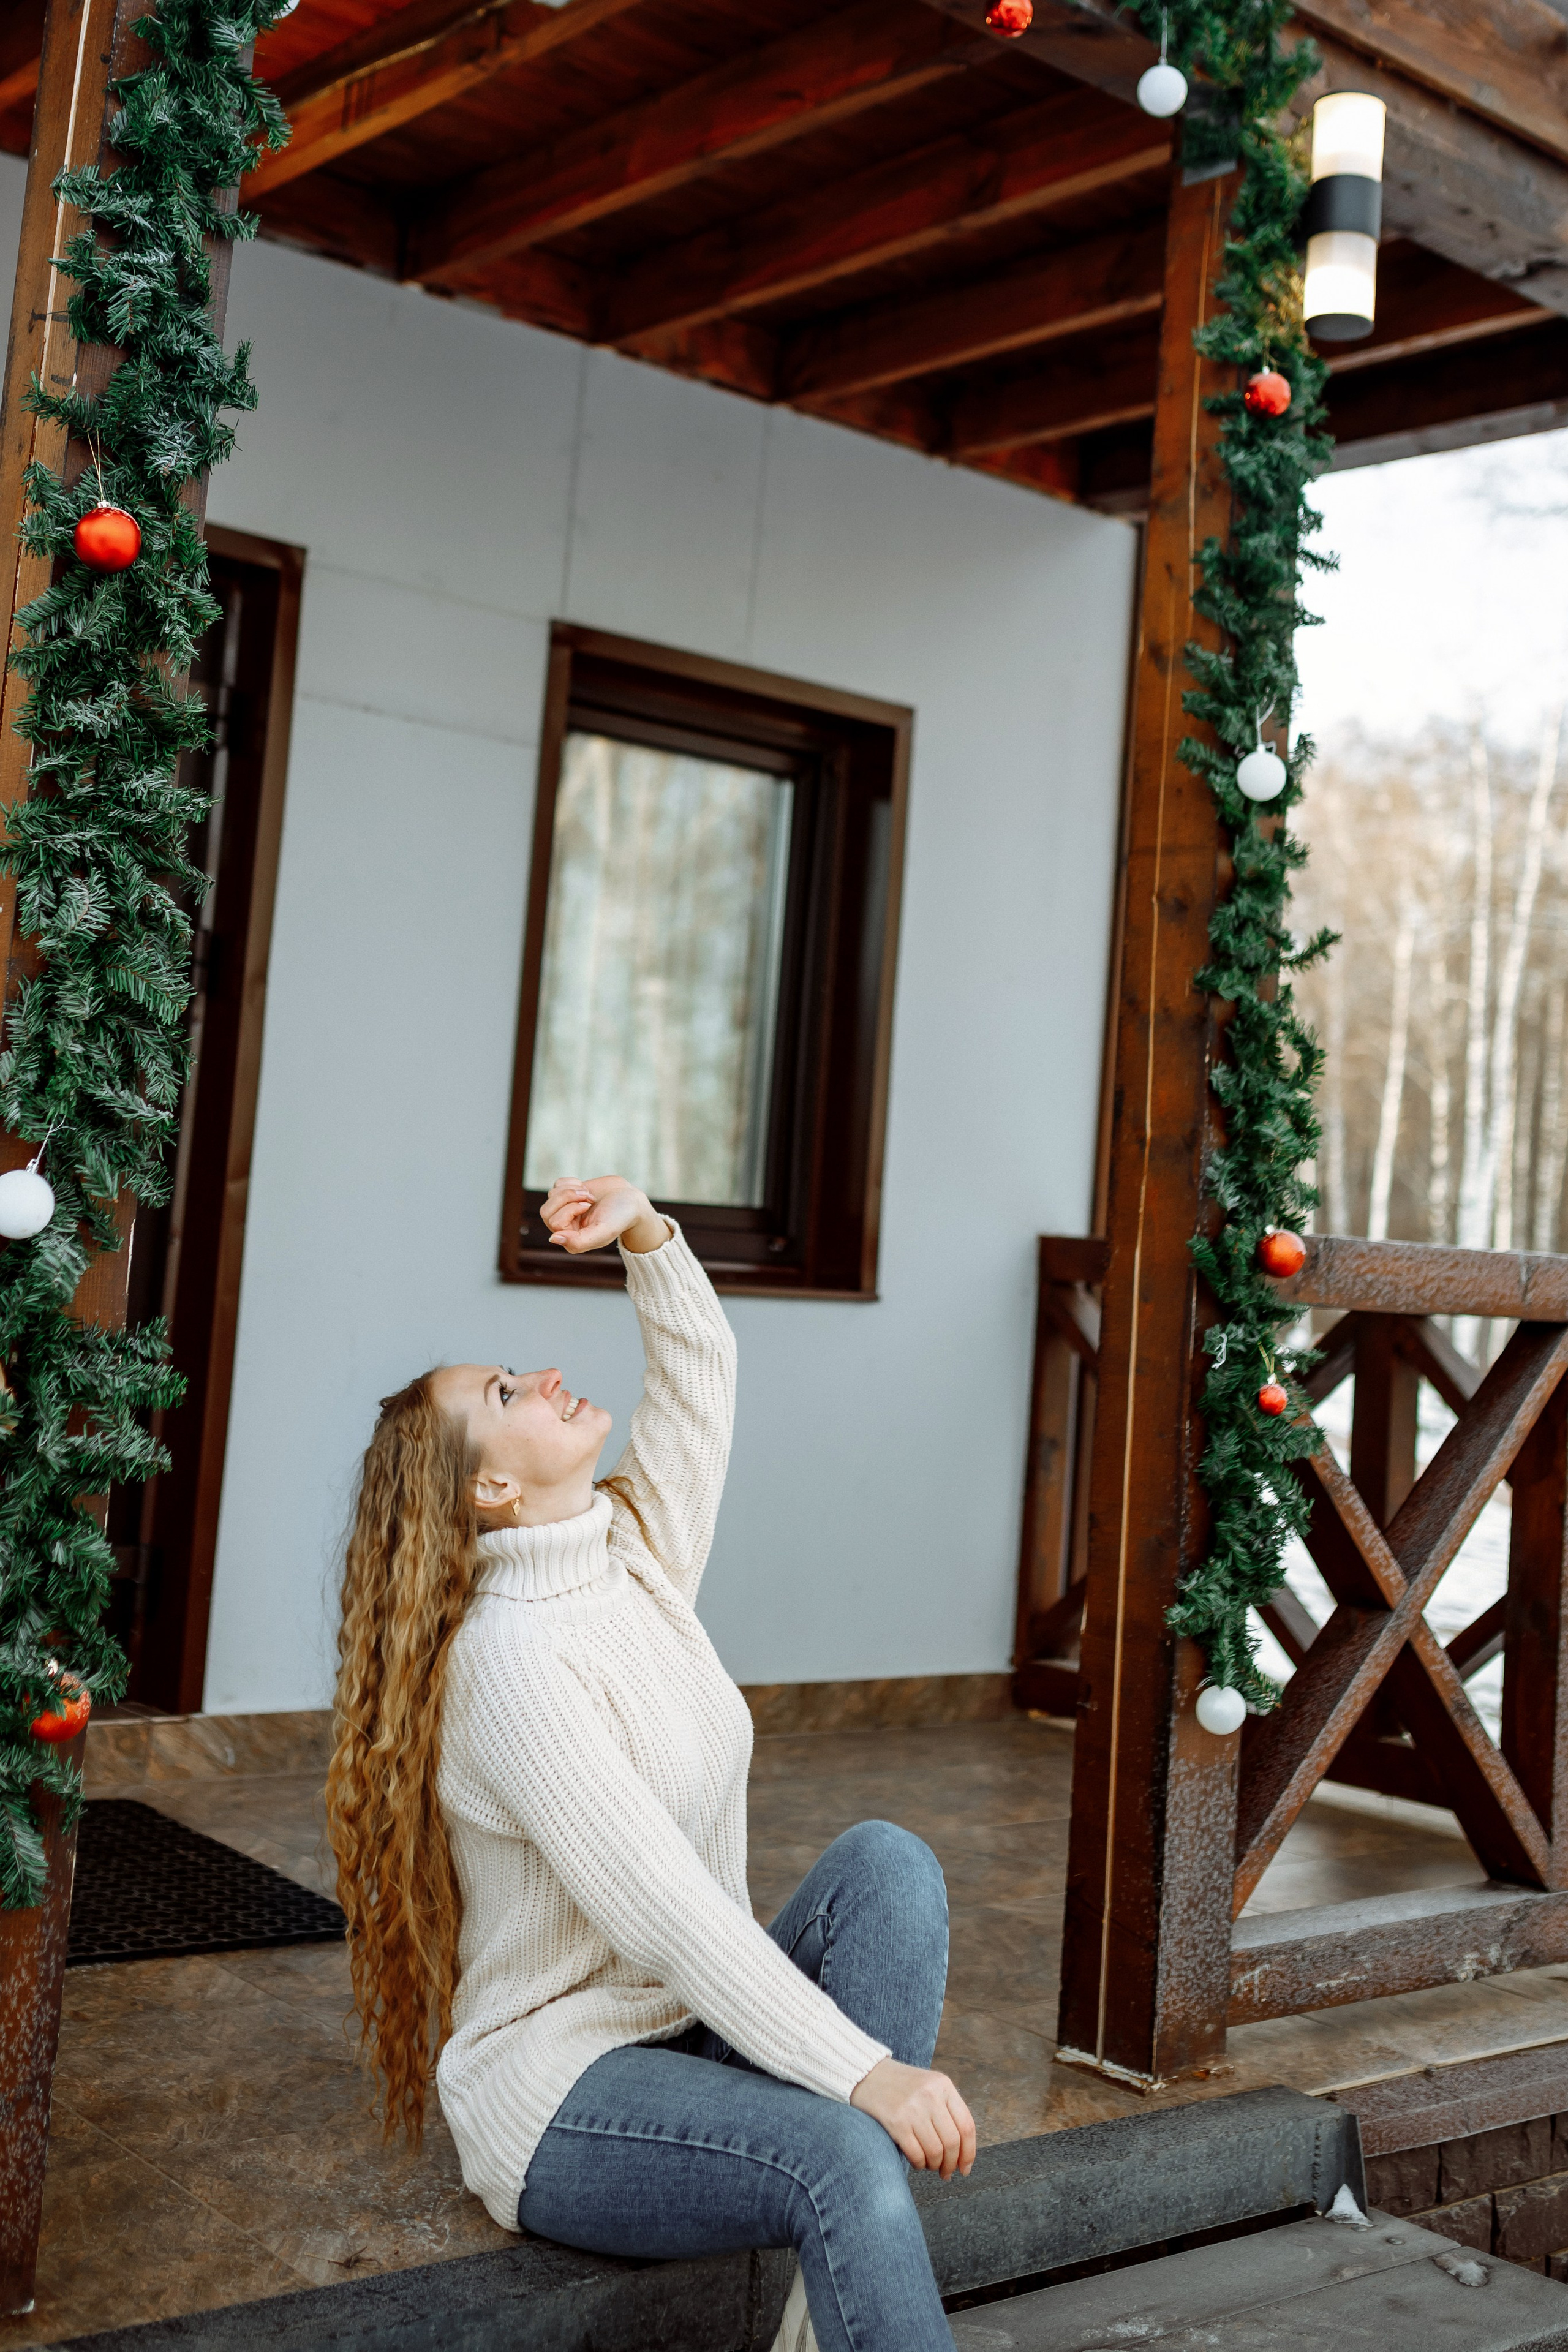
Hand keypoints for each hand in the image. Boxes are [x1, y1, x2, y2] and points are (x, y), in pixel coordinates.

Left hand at [540, 1176, 669, 1255]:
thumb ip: (578, 1241)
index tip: (589, 1207)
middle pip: (546, 1210)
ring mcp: (566, 1210)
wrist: (630, 1199)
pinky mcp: (568, 1194)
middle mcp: (566, 1227)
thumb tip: (553, 1238)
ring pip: (552, 1195)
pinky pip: (557, 1184)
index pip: (555, 1223)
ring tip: (590, 1195)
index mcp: (572, 1240)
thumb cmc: (620, 1217)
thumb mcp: (603, 1232)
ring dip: (572, 1190)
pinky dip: (572, 1182)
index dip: (571, 1210)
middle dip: (568, 1197)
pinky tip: (586, 1189)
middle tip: (588, 1199)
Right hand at [850, 2057, 975, 2179]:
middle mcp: (931, 2095)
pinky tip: (917, 2162)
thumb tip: (962, 2150)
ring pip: (935, 2151)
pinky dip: (919, 2164)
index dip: (969, 2153)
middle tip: (946, 2173)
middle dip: (951, 2164)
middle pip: (952, 2142)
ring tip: (930, 2165)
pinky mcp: (896, 2121)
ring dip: (934, 2165)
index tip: (965, 2168)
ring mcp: (913, 2108)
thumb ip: (947, 2109)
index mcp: (944, 2085)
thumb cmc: (901, 2085)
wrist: (866, 2074)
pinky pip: (916, 2154)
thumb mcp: (929, 2086)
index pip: (966, 2126)